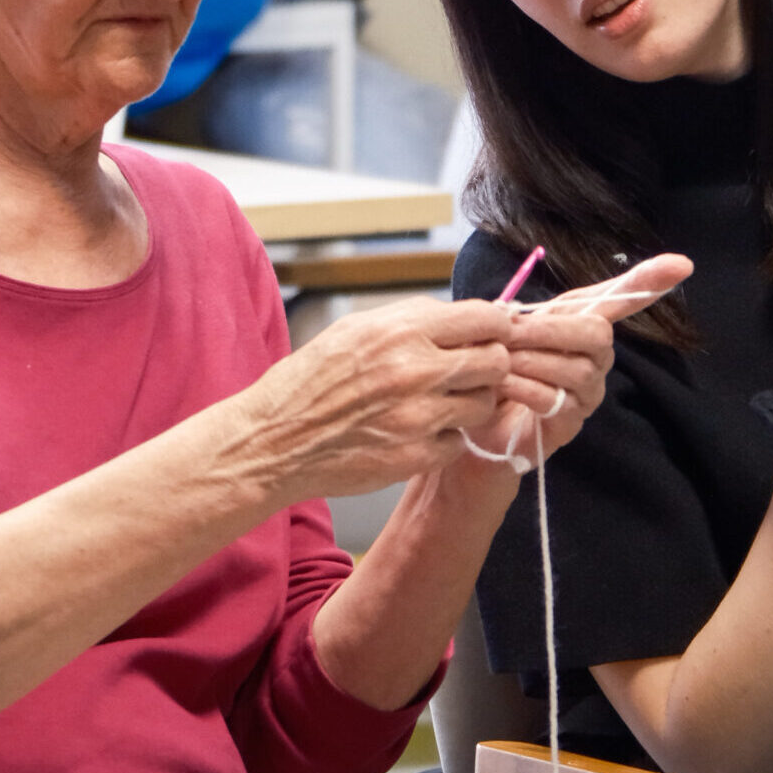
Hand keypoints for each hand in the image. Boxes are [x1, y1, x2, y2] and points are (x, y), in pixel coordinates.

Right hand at [243, 295, 516, 497]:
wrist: (275, 439)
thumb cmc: (311, 381)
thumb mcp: (356, 329)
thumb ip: (412, 319)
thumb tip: (462, 316)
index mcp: (401, 331)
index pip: (484, 319)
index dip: (496, 326)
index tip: (493, 334)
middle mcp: (415, 371)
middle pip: (495, 362)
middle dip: (489, 365)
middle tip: (471, 371)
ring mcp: (419, 417)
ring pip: (483, 405)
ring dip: (469, 403)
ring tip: (440, 403)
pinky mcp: (416, 456)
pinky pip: (458, 441)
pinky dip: (445, 437)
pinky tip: (418, 432)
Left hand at [462, 253, 694, 468]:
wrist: (481, 421)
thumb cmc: (500, 369)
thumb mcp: (506, 332)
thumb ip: (515, 317)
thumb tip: (506, 310)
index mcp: (583, 327)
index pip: (622, 299)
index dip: (649, 281)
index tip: (683, 263)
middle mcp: (596, 358)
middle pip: (597, 334)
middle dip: (550, 330)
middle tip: (509, 332)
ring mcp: (589, 393)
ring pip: (576, 369)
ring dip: (530, 361)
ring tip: (500, 361)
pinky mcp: (571, 424)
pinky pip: (556, 399)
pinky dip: (524, 388)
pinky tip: (503, 385)